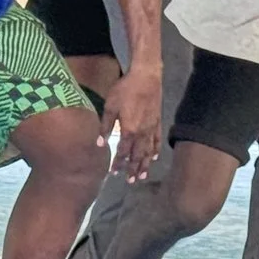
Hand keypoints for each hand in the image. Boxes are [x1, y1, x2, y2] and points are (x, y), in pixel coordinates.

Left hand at [100, 66, 160, 181]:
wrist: (146, 76)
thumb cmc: (125, 90)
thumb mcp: (110, 107)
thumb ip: (105, 127)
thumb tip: (100, 145)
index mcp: (129, 130)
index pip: (123, 152)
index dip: (118, 163)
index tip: (114, 173)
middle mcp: (142, 133)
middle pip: (137, 156)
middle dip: (133, 169)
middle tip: (130, 181)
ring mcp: (151, 128)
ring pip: (148, 152)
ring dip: (144, 165)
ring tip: (142, 176)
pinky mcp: (158, 122)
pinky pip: (157, 141)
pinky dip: (155, 151)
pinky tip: (154, 158)